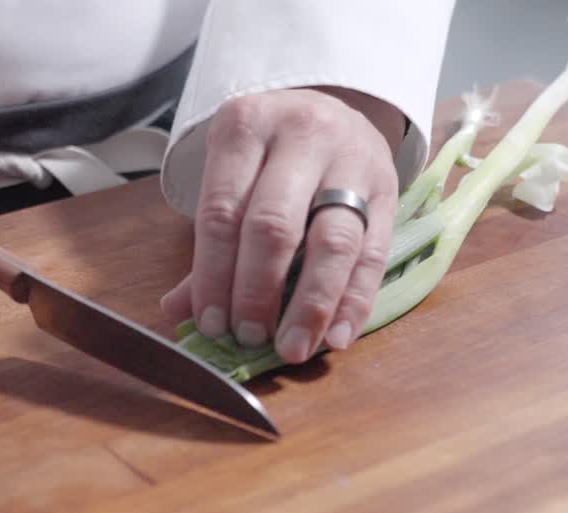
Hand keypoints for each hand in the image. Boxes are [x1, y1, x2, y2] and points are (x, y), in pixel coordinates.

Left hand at [161, 86, 404, 362]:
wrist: (338, 109)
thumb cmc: (273, 154)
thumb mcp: (234, 175)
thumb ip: (212, 244)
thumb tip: (179, 311)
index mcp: (246, 125)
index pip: (222, 211)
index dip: (214, 275)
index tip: (212, 325)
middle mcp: (301, 134)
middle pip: (275, 226)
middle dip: (259, 293)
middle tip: (249, 338)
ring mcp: (351, 160)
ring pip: (332, 241)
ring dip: (311, 305)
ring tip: (294, 348)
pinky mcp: (388, 190)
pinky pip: (373, 255)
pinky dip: (354, 303)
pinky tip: (336, 336)